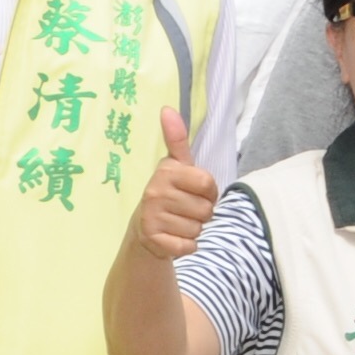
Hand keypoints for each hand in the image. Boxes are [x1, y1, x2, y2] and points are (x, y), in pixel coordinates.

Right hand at [127, 106, 220, 259]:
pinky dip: (187, 245)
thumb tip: (168, 108)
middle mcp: (155, 192)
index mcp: (165, 171)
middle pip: (206, 209)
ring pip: (198, 228)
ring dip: (194, 229)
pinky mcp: (154, 239)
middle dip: (202, 213)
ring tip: (178, 222)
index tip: (195, 192)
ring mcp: (152, 216)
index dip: (209, 192)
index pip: (209, 184)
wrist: (145, 228)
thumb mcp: (176, 166)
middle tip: (186, 210)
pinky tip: (175, 237)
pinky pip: (188, 246)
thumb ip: (177, 140)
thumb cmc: (169, 193)